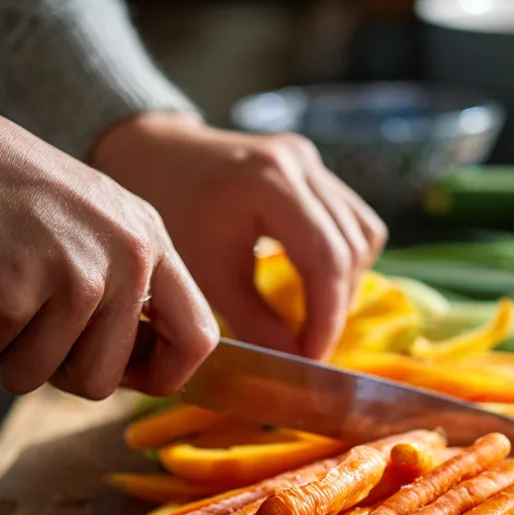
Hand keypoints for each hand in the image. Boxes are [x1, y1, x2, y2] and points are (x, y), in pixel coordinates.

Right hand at [0, 94, 217, 399]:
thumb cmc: (12, 185)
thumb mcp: (100, 223)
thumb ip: (130, 286)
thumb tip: (146, 367)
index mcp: (151, 244)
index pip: (197, 338)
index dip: (163, 375)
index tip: (126, 374)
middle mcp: (125, 258)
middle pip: (101, 380)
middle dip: (55, 371)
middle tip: (29, 330)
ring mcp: (72, 272)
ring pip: (37, 377)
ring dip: (3, 353)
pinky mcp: (10, 287)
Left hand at [91, 113, 386, 360]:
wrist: (150, 153)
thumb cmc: (170, 212)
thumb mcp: (206, 274)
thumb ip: (254, 321)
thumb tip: (296, 361)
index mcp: (269, 181)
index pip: (326, 259)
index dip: (327, 316)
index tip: (312, 356)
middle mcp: (300, 163)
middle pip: (351, 249)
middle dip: (336, 306)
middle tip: (311, 346)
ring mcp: (312, 161)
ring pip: (363, 235)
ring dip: (346, 284)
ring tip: (316, 316)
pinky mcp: (316, 168)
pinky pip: (355, 222)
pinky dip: (345, 260)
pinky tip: (318, 282)